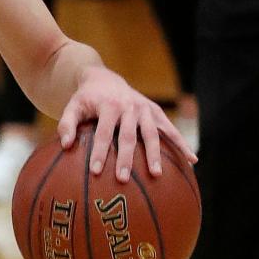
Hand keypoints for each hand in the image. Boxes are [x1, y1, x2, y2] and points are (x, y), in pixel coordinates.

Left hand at [57, 65, 197, 181]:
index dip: (99, 152)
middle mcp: (130, 107)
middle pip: (129, 136)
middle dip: (126, 158)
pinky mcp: (156, 112)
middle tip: (122, 180)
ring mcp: (145, 109)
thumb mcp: (72, 107)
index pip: (103, 133)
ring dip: (155, 155)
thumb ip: (66, 124)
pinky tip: (192, 161)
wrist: (104, 79)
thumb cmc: (86, 99)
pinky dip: (182, 144)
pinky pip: (170, 130)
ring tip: (156, 175)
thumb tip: (65, 145)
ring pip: (152, 134)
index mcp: (108, 106)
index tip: (95, 171)